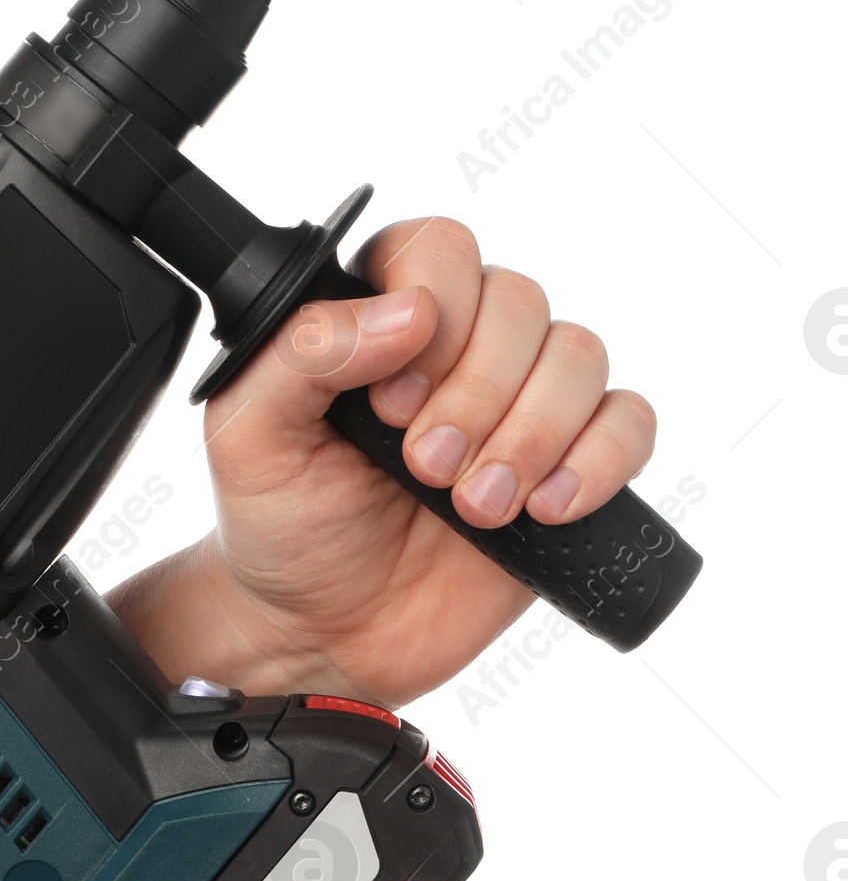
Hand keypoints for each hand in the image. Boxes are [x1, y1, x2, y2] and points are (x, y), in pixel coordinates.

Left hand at [111, 214, 655, 707]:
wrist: (325, 631)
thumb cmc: (281, 525)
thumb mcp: (251, 437)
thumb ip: (305, 354)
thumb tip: (407, 309)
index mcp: (380, 316)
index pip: (441, 248)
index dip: (434, 313)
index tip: (391, 401)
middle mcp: (460, 344)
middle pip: (521, 301)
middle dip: (478, 392)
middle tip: (425, 467)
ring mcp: (521, 402)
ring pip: (580, 354)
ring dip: (532, 433)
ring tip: (475, 505)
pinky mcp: (569, 463)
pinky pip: (630, 423)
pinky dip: (599, 462)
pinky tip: (544, 508)